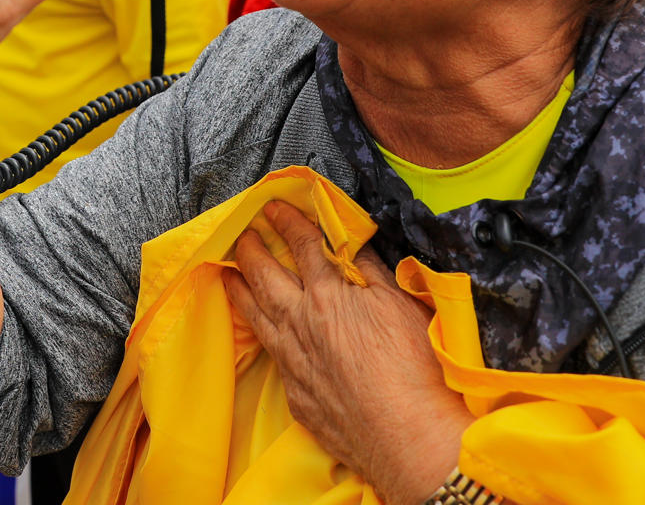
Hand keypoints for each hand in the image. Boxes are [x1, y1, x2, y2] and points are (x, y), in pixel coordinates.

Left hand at [224, 201, 470, 502]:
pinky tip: (259, 333)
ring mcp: (295, 362)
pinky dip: (261, 337)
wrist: (408, 437)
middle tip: (241, 234)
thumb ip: (369, 271)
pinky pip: (272, 358)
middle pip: (265, 278)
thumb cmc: (416, 369)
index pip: (302, 247)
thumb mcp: (401, 304)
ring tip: (228, 275)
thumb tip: (348, 244)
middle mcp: (302, 325)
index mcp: (328, 296)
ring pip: (257, 317)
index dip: (287, 222)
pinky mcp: (298, 396)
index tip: (273, 207)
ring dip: (240, 291)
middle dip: (250, 251)